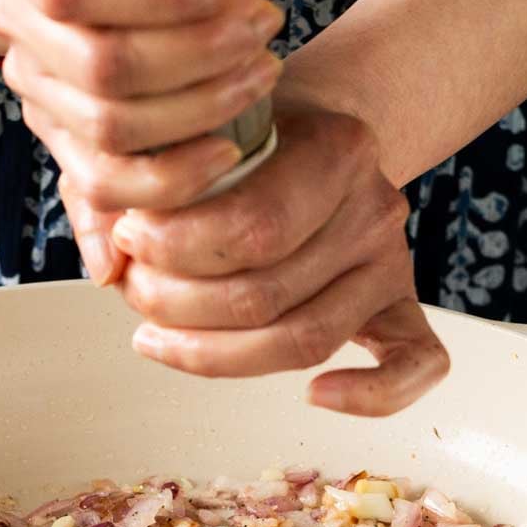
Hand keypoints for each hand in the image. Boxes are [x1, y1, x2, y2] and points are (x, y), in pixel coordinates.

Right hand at [0, 0, 323, 283]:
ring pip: (108, 129)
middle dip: (198, 56)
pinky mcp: (60, 142)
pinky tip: (225, 154)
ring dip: (198, 112)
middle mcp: (13, 23)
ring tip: (259, 78)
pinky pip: (103, 184)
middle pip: (100, 66)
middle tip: (263, 31)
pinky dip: (169, 181)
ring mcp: (35, 90)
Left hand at [85, 109, 449, 416]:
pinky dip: (374, 396)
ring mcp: (390, 261)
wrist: (304, 128)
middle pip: (270, 293)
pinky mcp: (401, 304)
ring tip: (156, 338)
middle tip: (132, 292)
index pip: (254, 228)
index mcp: (338, 147)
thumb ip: (123, 182)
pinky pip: (418, 364)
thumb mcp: (174, 134)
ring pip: (309, 339)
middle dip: (180, 307)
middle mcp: (375, 206)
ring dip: (218, 355)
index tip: (127, 238)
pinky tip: (314, 397)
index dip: (175, 250)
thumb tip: (107, 266)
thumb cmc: (227, 140)